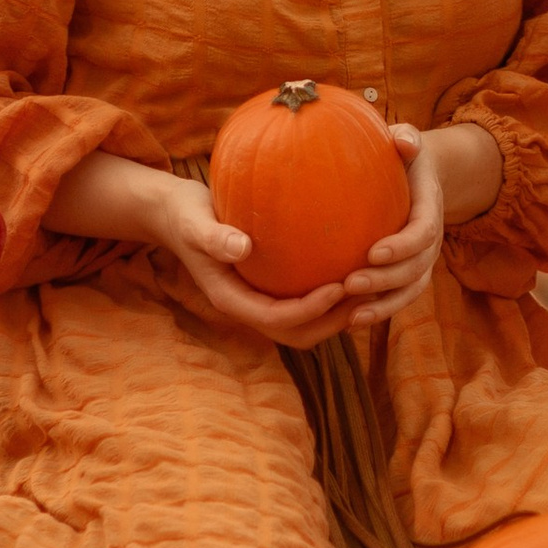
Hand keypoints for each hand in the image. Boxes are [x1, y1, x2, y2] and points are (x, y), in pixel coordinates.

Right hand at [137, 167, 357, 347]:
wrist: (176, 215)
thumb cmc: (186, 214)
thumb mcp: (194, 222)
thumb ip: (214, 237)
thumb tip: (243, 247)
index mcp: (231, 300)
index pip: (276, 319)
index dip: (310, 310)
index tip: (339, 286)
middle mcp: (249, 307)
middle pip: (299, 333)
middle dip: (333, 322)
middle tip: (367, 295)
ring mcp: (261, 300)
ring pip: (307, 324)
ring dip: (338, 314)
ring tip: (371, 288)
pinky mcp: (272, 287)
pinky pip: (306, 301)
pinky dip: (332, 296)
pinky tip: (356, 268)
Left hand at [342, 125, 447, 324]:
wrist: (419, 176)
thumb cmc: (403, 156)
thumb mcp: (408, 141)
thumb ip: (407, 139)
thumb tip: (403, 142)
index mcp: (430, 209)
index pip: (424, 233)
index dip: (403, 246)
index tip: (373, 252)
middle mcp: (431, 242)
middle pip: (416, 270)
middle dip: (386, 281)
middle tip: (351, 284)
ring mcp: (421, 262)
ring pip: (409, 292)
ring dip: (383, 306)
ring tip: (352, 317)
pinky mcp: (407, 275)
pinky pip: (397, 299)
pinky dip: (378, 312)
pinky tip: (349, 321)